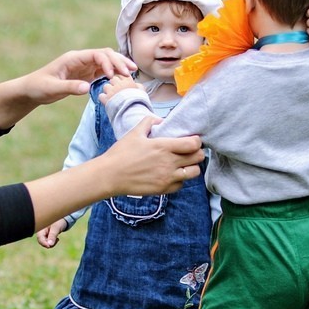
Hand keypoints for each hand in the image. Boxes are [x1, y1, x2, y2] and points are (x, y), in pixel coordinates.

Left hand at [21, 49, 136, 105]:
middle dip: (118, 61)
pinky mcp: (85, 75)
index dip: (107, 62)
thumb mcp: (52, 88)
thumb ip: (69, 87)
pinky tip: (121, 79)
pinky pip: (102, 71)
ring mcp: (84, 67)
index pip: (96, 54)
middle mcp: (81, 59)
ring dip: (118, 66)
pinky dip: (113, 74)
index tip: (113, 75)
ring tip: (132, 73)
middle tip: (131, 72)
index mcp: (73, 58)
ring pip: (106, 62)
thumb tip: (87, 88)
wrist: (32, 90)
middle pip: (105, 55)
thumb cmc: (38, 87)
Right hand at [25, 116, 203, 230]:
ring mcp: (167, 177)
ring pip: (194, 173)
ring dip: (191, 167)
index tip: (192, 140)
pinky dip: (180, 180)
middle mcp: (169, 162)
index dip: (196, 141)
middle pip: (198, 158)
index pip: (193, 144)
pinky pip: (181, 185)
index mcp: (163, 146)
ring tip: (184, 164)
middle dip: (197, 153)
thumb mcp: (134, 132)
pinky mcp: (162, 189)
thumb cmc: (121, 153)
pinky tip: (172, 175)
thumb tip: (159, 119)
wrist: (110, 175)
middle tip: (190, 152)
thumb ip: (148, 122)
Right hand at [37, 219, 67, 248]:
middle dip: (48, 244)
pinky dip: (52, 242)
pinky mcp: (47, 236)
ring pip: (45, 243)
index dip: (44, 243)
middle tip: (57, 240)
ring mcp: (44, 234)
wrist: (63, 219)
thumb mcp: (56, 228)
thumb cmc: (59, 221)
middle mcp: (41, 231)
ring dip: (51, 243)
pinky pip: (48, 242)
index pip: (40, 238)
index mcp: (41, 228)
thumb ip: (53, 236)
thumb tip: (49, 245)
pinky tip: (57, 239)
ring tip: (57, 239)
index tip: (49, 246)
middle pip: (41, 241)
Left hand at [98, 74, 141, 105]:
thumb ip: (138, 86)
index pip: (120, 75)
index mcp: (128, 81)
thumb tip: (136, 84)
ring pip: (105, 86)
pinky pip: (101, 95)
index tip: (122, 85)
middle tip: (117, 91)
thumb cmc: (139, 103)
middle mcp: (119, 84)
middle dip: (114, 84)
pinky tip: (108, 102)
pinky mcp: (106, 99)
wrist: (133, 114)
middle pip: (112, 79)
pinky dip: (103, 99)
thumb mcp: (142, 92)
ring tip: (113, 97)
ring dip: (108, 91)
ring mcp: (111, 91)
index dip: (120, 80)